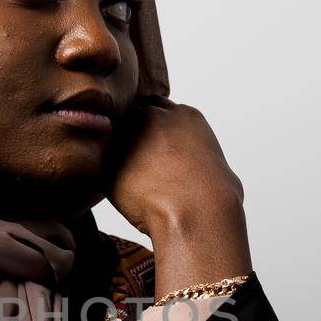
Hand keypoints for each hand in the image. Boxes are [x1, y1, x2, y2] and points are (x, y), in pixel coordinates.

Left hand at [105, 95, 251, 294]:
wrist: (194, 212)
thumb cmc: (214, 198)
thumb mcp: (218, 168)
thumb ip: (201, 160)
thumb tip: (202, 173)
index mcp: (185, 116)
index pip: (159, 108)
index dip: (154, 129)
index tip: (154, 149)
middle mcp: (155, 117)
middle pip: (134, 115)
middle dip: (132, 133)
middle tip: (136, 162)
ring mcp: (130, 133)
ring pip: (115, 137)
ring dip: (116, 152)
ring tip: (129, 179)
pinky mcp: (109, 157)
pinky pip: (102, 164)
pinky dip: (106, 175)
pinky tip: (119, 193)